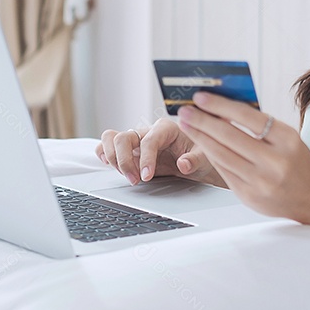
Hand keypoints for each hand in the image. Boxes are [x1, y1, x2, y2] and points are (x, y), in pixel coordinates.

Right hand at [96, 118, 222, 186]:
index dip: (145, 158)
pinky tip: (109, 165)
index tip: (146, 176)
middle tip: (134, 180)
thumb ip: (195, 160)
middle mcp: (148, 131)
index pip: (149, 140)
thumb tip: (183, 164)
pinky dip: (104, 154)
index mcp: (166, 128)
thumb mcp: (204, 158)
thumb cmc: (200, 154)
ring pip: (111, 138)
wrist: (196, 159)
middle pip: (124, 137)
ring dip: (113, 158)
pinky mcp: (129, 150)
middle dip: (125, 160)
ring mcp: (136, 140)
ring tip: (125, 175)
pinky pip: (107, 145)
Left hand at [176, 92, 309, 223]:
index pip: (247, 117)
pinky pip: (223, 171)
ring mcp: (261, 181)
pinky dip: (210, 155)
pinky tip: (201, 144)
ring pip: (222, 155)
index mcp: (286, 140)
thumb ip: (259, 125)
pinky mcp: (249, 196)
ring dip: (200, 138)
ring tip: (187, 125)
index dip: (220, 105)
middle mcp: (274, 161)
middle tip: (185, 110)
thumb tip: (223, 108)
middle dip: (202, 121)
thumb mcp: (286, 137)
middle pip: (229, 136)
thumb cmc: (298, 162)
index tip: (201, 97)